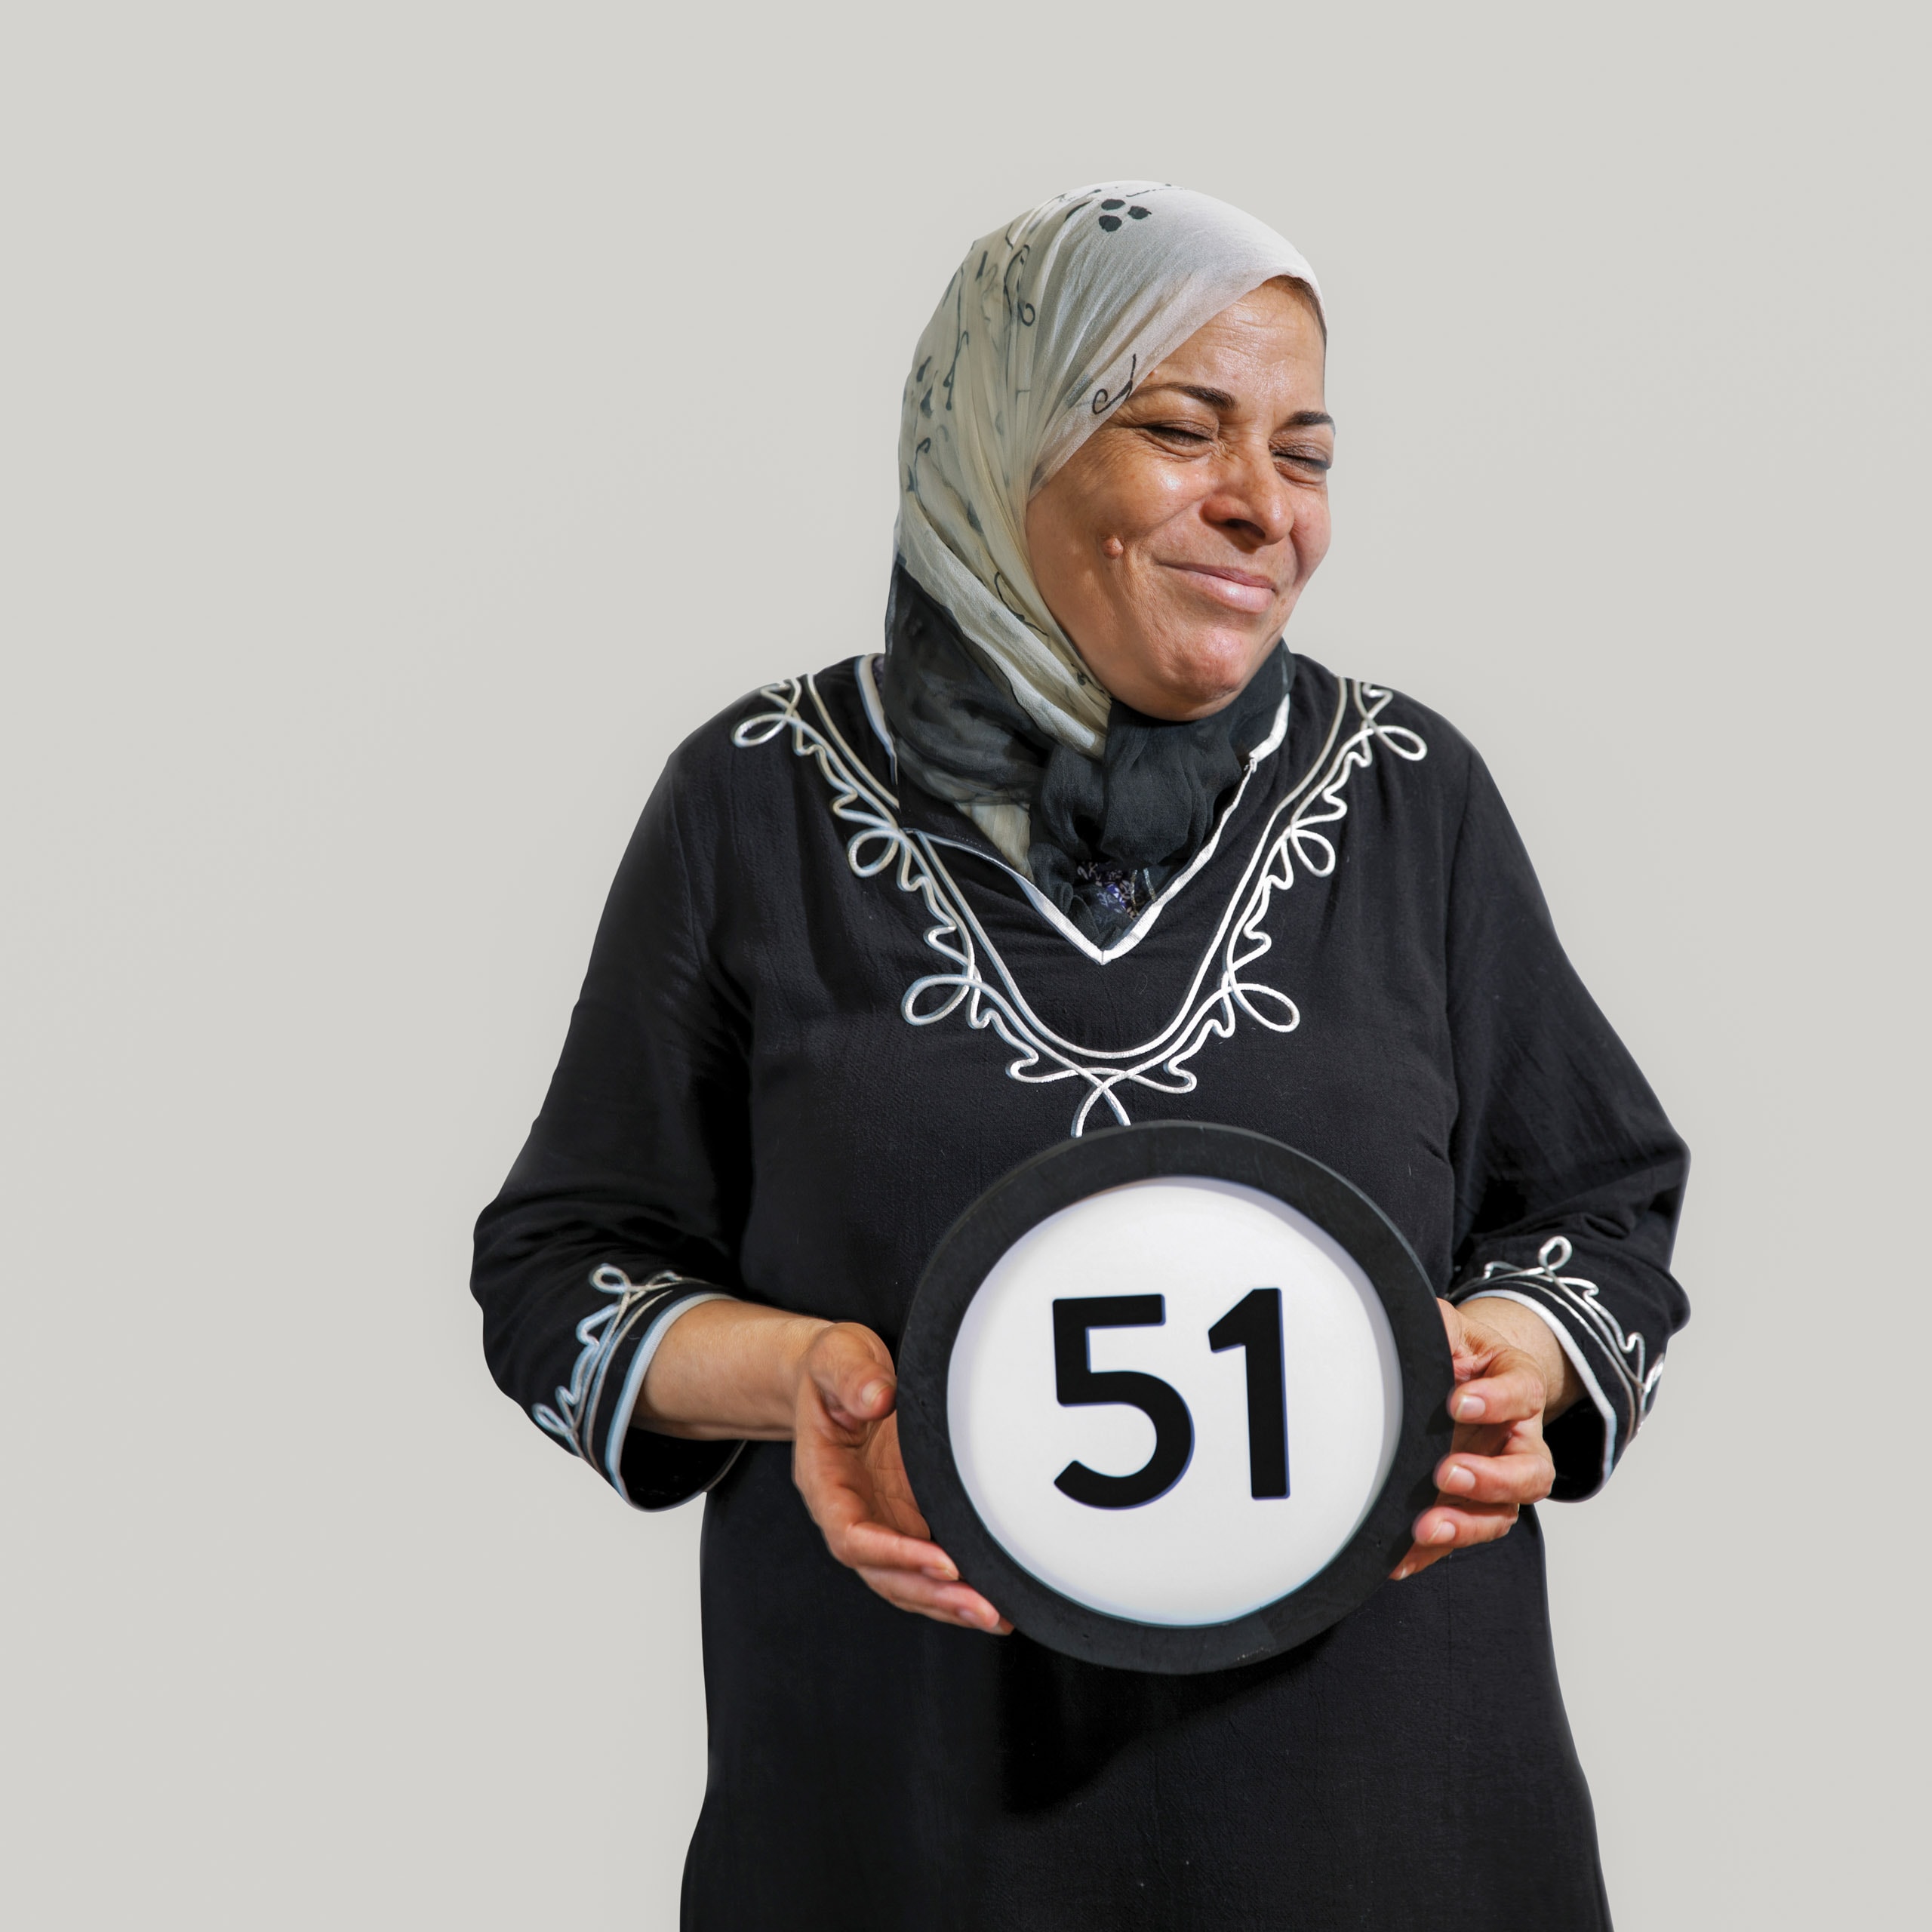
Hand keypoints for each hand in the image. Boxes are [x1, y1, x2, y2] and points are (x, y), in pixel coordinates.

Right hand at [790, 1322, 1011, 1635]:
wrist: (838, 1376)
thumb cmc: (835, 1368)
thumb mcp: (838, 1356)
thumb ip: (853, 1376)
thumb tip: (878, 1398)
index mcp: (825, 1481)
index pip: (853, 1535)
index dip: (895, 1553)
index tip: (941, 1562)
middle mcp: (850, 1512)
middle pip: (883, 1574)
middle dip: (932, 1595)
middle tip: (984, 1609)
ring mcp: (879, 1520)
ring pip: (907, 1581)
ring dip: (949, 1604)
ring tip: (998, 1616)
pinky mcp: (905, 1518)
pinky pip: (927, 1566)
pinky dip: (957, 1588)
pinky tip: (996, 1602)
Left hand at [1390, 1297, 1572, 1582]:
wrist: (1462, 1377)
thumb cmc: (1457, 1353)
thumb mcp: (1452, 1328)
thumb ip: (1441, 1327)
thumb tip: (1422, 1329)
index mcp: (1518, 1387)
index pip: (1523, 1393)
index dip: (1497, 1400)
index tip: (1458, 1401)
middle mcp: (1517, 1440)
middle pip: (1530, 1471)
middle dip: (1491, 1478)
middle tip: (1447, 1472)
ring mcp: (1496, 1479)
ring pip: (1500, 1514)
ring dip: (1464, 1525)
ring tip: (1424, 1527)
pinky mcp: (1468, 1507)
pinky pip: (1458, 1537)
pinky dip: (1430, 1553)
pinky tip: (1399, 1559)